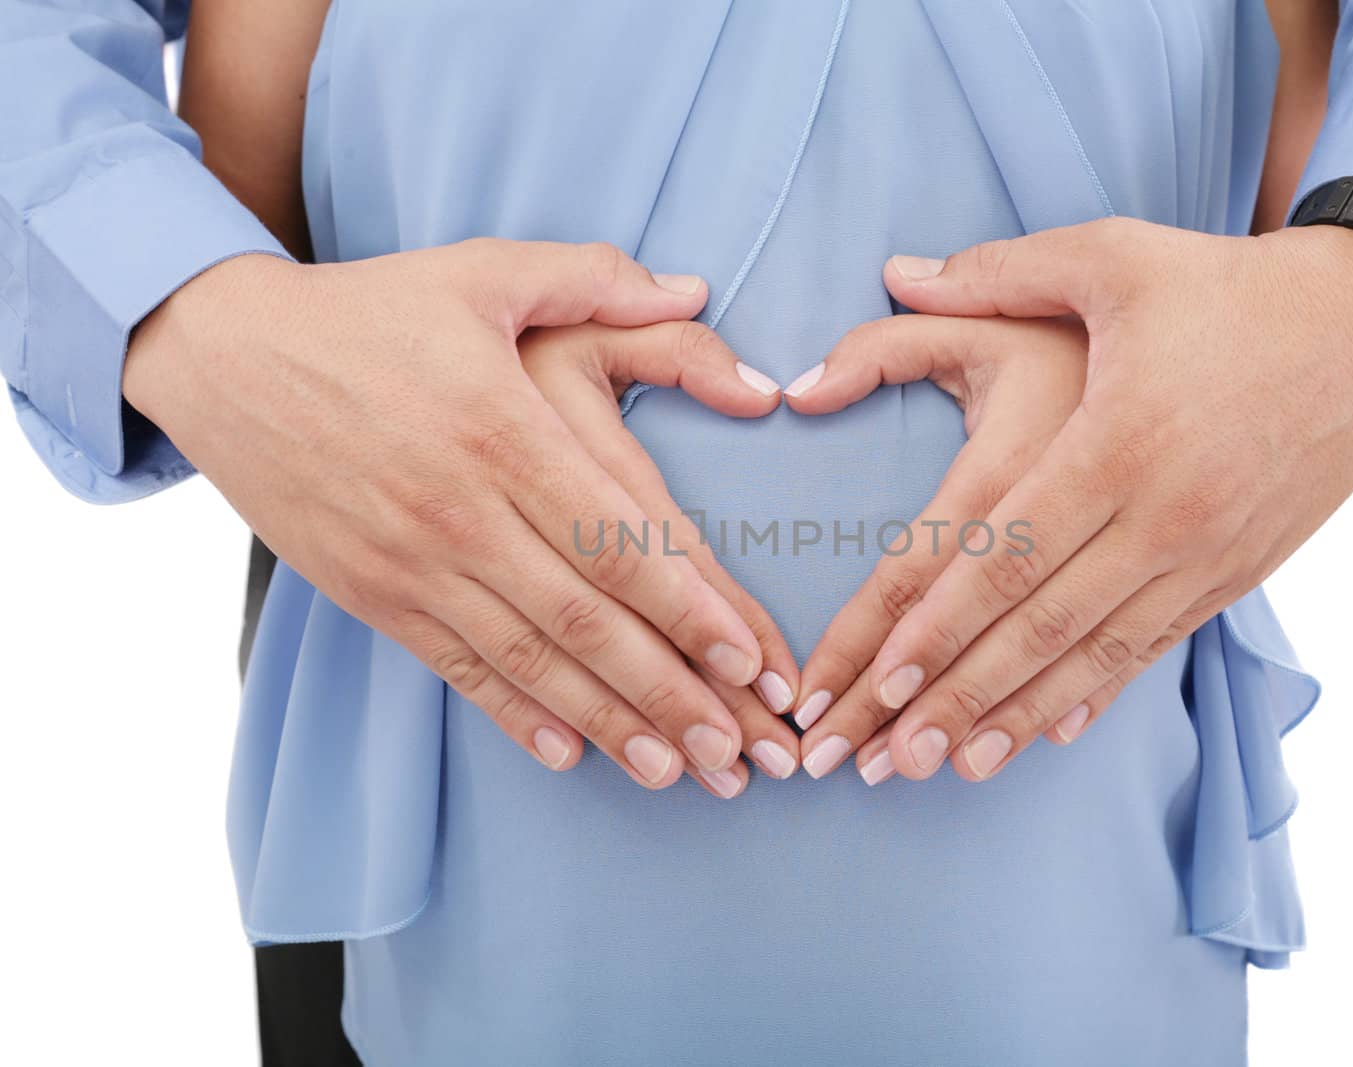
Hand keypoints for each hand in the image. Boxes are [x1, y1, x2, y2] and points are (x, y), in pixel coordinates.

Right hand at [126, 240, 782, 794]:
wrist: (222, 355)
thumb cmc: (367, 310)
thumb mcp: (481, 271)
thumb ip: (594, 277)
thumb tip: (696, 289)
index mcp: (503, 429)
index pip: (616, 539)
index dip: (690, 607)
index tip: (750, 658)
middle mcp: (462, 511)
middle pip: (586, 619)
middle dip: (670, 691)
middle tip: (739, 751)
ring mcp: (412, 562)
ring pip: (529, 659)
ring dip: (609, 723)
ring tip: (677, 772)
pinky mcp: (370, 594)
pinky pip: (455, 668)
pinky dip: (515, 716)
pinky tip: (569, 755)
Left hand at [798, 220, 1352, 782]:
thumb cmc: (1227, 285)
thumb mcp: (1112, 257)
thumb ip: (996, 272)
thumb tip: (896, 276)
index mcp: (1116, 442)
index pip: (1004, 558)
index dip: (934, 627)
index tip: (874, 683)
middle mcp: (1162, 516)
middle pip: (1038, 628)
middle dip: (955, 698)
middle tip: (883, 759)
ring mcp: (1206, 554)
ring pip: (1094, 656)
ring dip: (1016, 717)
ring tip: (950, 769)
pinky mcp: (1237, 572)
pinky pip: (1154, 649)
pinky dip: (1094, 695)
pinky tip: (1047, 736)